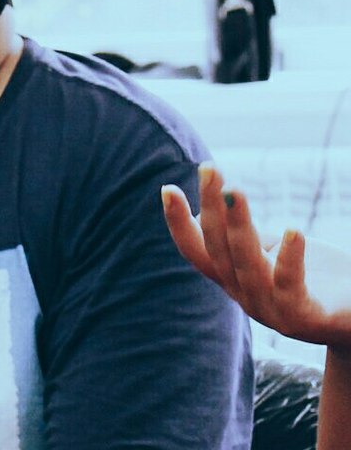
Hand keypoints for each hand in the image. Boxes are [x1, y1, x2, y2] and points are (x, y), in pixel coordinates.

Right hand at [163, 164, 350, 349]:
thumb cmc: (318, 279)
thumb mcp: (273, 252)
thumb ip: (246, 235)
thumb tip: (219, 198)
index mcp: (233, 279)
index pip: (196, 251)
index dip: (178, 223)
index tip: (168, 188)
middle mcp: (245, 296)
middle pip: (219, 250)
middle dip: (211, 207)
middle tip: (209, 168)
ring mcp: (272, 312)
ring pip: (247, 264)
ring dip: (238, 225)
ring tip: (236, 190)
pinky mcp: (305, 319)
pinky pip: (291, 288)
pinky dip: (289, 259)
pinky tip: (293, 230)